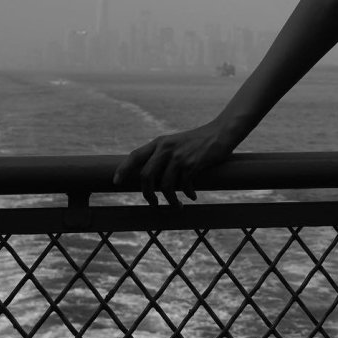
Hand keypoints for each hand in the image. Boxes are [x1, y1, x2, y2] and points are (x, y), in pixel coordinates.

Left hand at [112, 120, 236, 207]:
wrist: (221, 132)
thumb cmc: (198, 140)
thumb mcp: (176, 143)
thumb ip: (163, 155)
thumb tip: (151, 178)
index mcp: (160, 142)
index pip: (134, 156)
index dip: (123, 169)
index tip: (116, 182)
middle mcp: (166, 148)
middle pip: (146, 176)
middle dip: (147, 194)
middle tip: (153, 203)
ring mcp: (178, 156)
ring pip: (165, 186)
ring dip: (170, 200)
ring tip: (177, 206)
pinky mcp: (192, 164)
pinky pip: (183, 187)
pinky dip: (187, 194)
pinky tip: (192, 196)